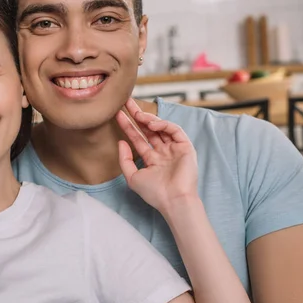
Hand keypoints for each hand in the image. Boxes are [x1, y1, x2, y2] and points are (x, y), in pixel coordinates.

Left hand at [116, 98, 197, 212]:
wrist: (173, 200)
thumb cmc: (154, 193)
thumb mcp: (132, 176)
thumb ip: (125, 159)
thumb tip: (121, 142)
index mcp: (152, 159)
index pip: (138, 138)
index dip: (128, 126)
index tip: (117, 114)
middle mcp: (163, 152)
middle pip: (148, 129)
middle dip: (137, 115)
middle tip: (126, 102)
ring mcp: (174, 149)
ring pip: (161, 128)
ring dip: (149, 119)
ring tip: (138, 114)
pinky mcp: (185, 147)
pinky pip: (175, 130)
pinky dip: (164, 124)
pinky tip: (153, 124)